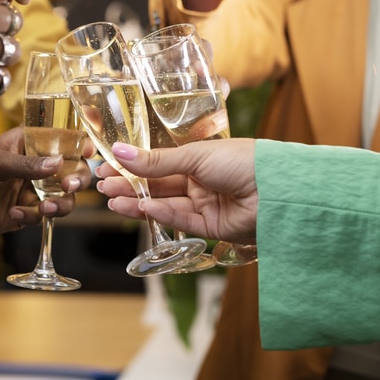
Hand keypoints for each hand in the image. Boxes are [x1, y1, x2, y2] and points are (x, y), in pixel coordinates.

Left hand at [0, 129, 78, 235]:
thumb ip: (26, 164)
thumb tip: (58, 163)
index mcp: (28, 144)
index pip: (62, 140)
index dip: (79, 145)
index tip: (88, 153)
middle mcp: (35, 166)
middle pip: (71, 171)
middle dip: (76, 180)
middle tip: (69, 187)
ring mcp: (32, 190)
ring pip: (63, 198)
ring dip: (60, 204)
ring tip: (45, 210)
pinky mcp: (26, 212)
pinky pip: (43, 217)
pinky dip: (32, 217)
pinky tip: (13, 214)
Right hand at [97, 138, 257, 241]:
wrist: (276, 189)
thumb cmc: (242, 161)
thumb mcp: (194, 156)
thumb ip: (156, 161)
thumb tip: (120, 152)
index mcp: (199, 158)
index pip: (158, 163)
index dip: (133, 166)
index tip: (107, 166)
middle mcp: (200, 181)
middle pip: (157, 185)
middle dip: (129, 186)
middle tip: (103, 186)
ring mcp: (204, 204)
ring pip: (163, 204)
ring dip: (137, 202)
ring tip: (111, 200)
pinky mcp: (210, 227)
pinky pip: (180, 220)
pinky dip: (159, 214)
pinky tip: (140, 207)